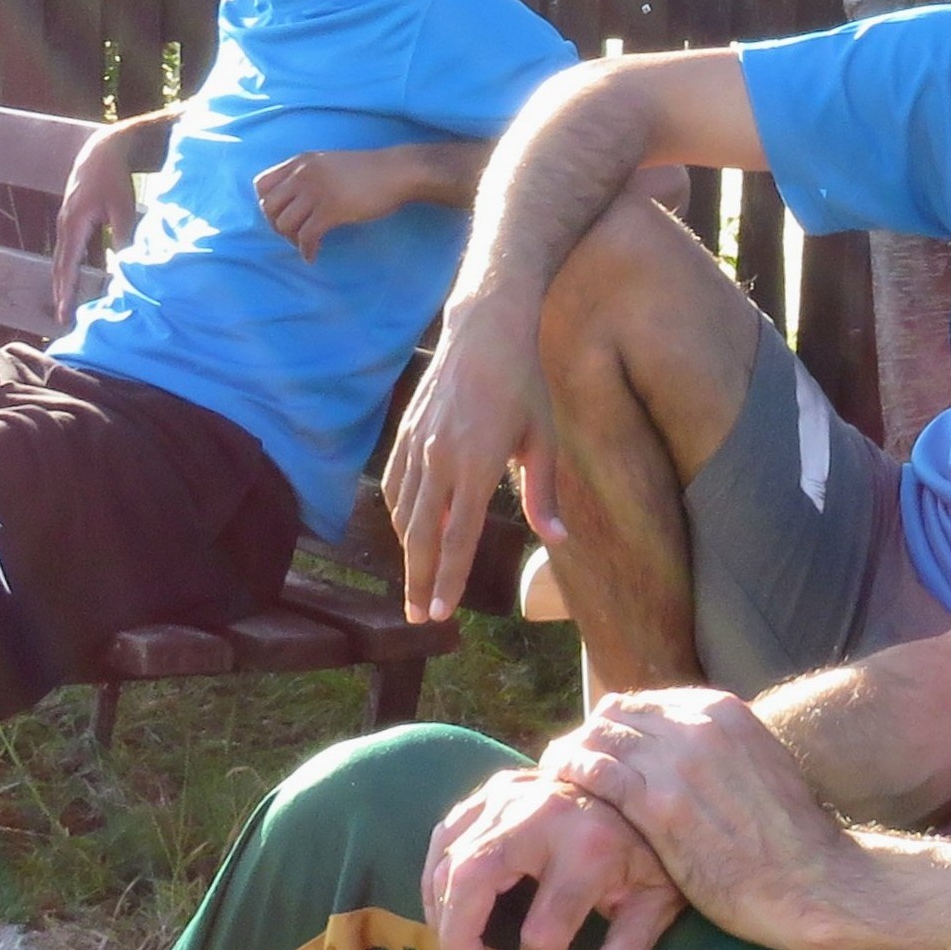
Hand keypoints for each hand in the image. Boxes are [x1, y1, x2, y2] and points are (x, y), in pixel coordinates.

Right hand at [52, 123, 144, 322]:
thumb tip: (127, 264)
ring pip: (62, 259)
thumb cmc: (113, 178)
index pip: (68, 266)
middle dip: (60, 293)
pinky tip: (75, 281)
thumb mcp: (123, 207)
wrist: (101, 151)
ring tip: (65, 305)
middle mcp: (64, 226)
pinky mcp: (72, 220)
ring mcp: (65, 222)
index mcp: (74, 224)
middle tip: (61, 319)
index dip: (66, 291)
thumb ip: (124, 235)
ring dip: (63, 282)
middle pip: (59, 266)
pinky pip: (69, 249)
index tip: (63, 313)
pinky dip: (70, 267)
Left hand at [254, 148, 412, 262]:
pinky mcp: (331, 209)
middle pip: (268, 207)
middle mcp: (302, 174)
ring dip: (291, 240)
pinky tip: (314, 255)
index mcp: (300, 162)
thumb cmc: (368, 171)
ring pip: (284, 223)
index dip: (266, 205)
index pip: (261, 184)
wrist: (396, 172)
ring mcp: (316, 191)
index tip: (282, 216)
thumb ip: (308, 175)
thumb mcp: (328, 164)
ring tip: (305, 245)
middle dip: (276, 226)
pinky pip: (306, 236)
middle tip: (292, 235)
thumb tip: (293, 201)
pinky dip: (307, 250)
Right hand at [384, 306, 562, 623]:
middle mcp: (439, 460)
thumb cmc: (523, 385)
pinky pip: (394, 486)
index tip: (440, 614)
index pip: (458, 537)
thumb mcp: (542, 439)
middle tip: (420, 617)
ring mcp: (416, 446)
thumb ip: (544, 494)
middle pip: (422, 535)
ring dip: (408, 555)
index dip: (449, 579)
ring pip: (404, 514)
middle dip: (420, 581)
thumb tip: (557, 539)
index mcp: (476, 465)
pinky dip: (398, 516)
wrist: (483, 332)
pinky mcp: (405, 434)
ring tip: (415, 586)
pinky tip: (407, 533)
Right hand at [424, 769, 685, 949]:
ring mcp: (515, 796)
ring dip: (442, 909)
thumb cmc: (650, 852)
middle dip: (458, 938)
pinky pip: (448, 831)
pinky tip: (446, 906)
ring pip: (452, 856)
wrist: (644, 786)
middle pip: (475, 880)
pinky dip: (438, 872)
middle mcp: (545, 817)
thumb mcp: (655, 901)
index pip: (544, 931)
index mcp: (590, 851)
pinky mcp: (498, 788)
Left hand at [543, 690, 854, 949]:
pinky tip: (554, 788)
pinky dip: (568, 773)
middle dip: (589, 736)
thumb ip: (724, 753)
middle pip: (618, 714)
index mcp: (725, 711)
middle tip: (567, 762)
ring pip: (600, 738)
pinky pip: (596, 773)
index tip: (601, 748)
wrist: (815, 882)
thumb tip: (693, 758)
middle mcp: (700, 724)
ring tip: (553, 774)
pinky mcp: (660, 805)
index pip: (647, 702)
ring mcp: (678, 761)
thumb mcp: (763, 768)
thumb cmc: (793, 841)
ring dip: (570, 752)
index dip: (617, 726)